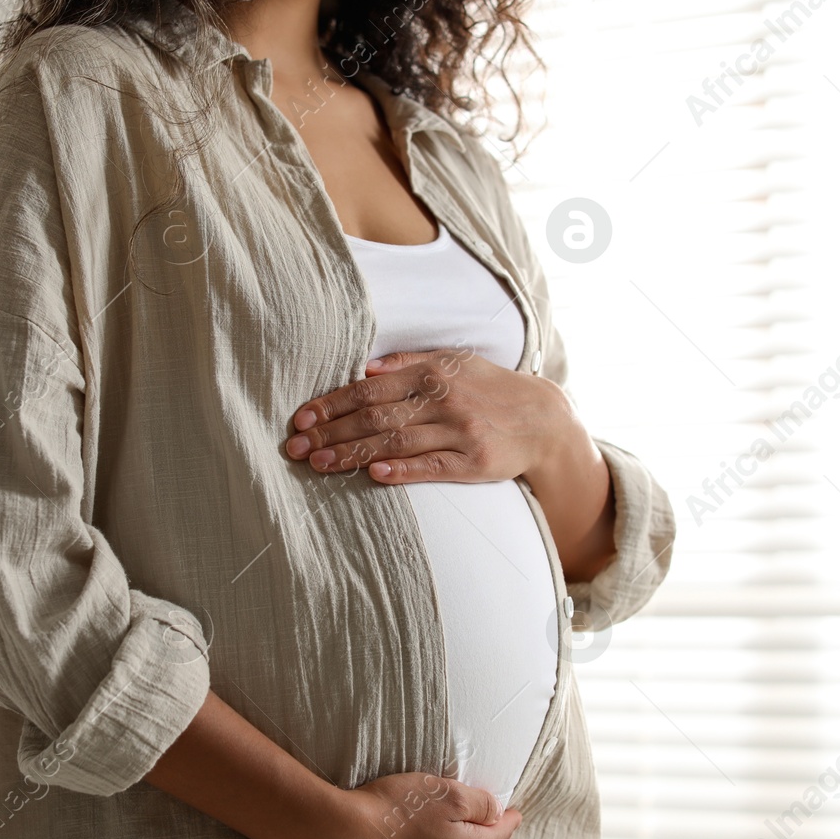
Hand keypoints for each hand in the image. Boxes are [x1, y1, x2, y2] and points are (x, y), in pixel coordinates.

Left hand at [283, 349, 576, 484]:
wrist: (543, 419)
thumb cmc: (489, 389)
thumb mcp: (454, 362)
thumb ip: (410, 363)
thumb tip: (366, 366)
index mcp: (434, 373)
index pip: (371, 388)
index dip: (333, 404)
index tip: (302, 418)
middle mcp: (445, 401)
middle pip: (376, 417)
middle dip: (332, 432)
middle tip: (296, 448)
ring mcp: (460, 433)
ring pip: (397, 443)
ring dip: (354, 455)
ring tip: (319, 464)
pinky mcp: (475, 464)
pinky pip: (433, 467)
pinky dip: (403, 470)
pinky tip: (374, 475)